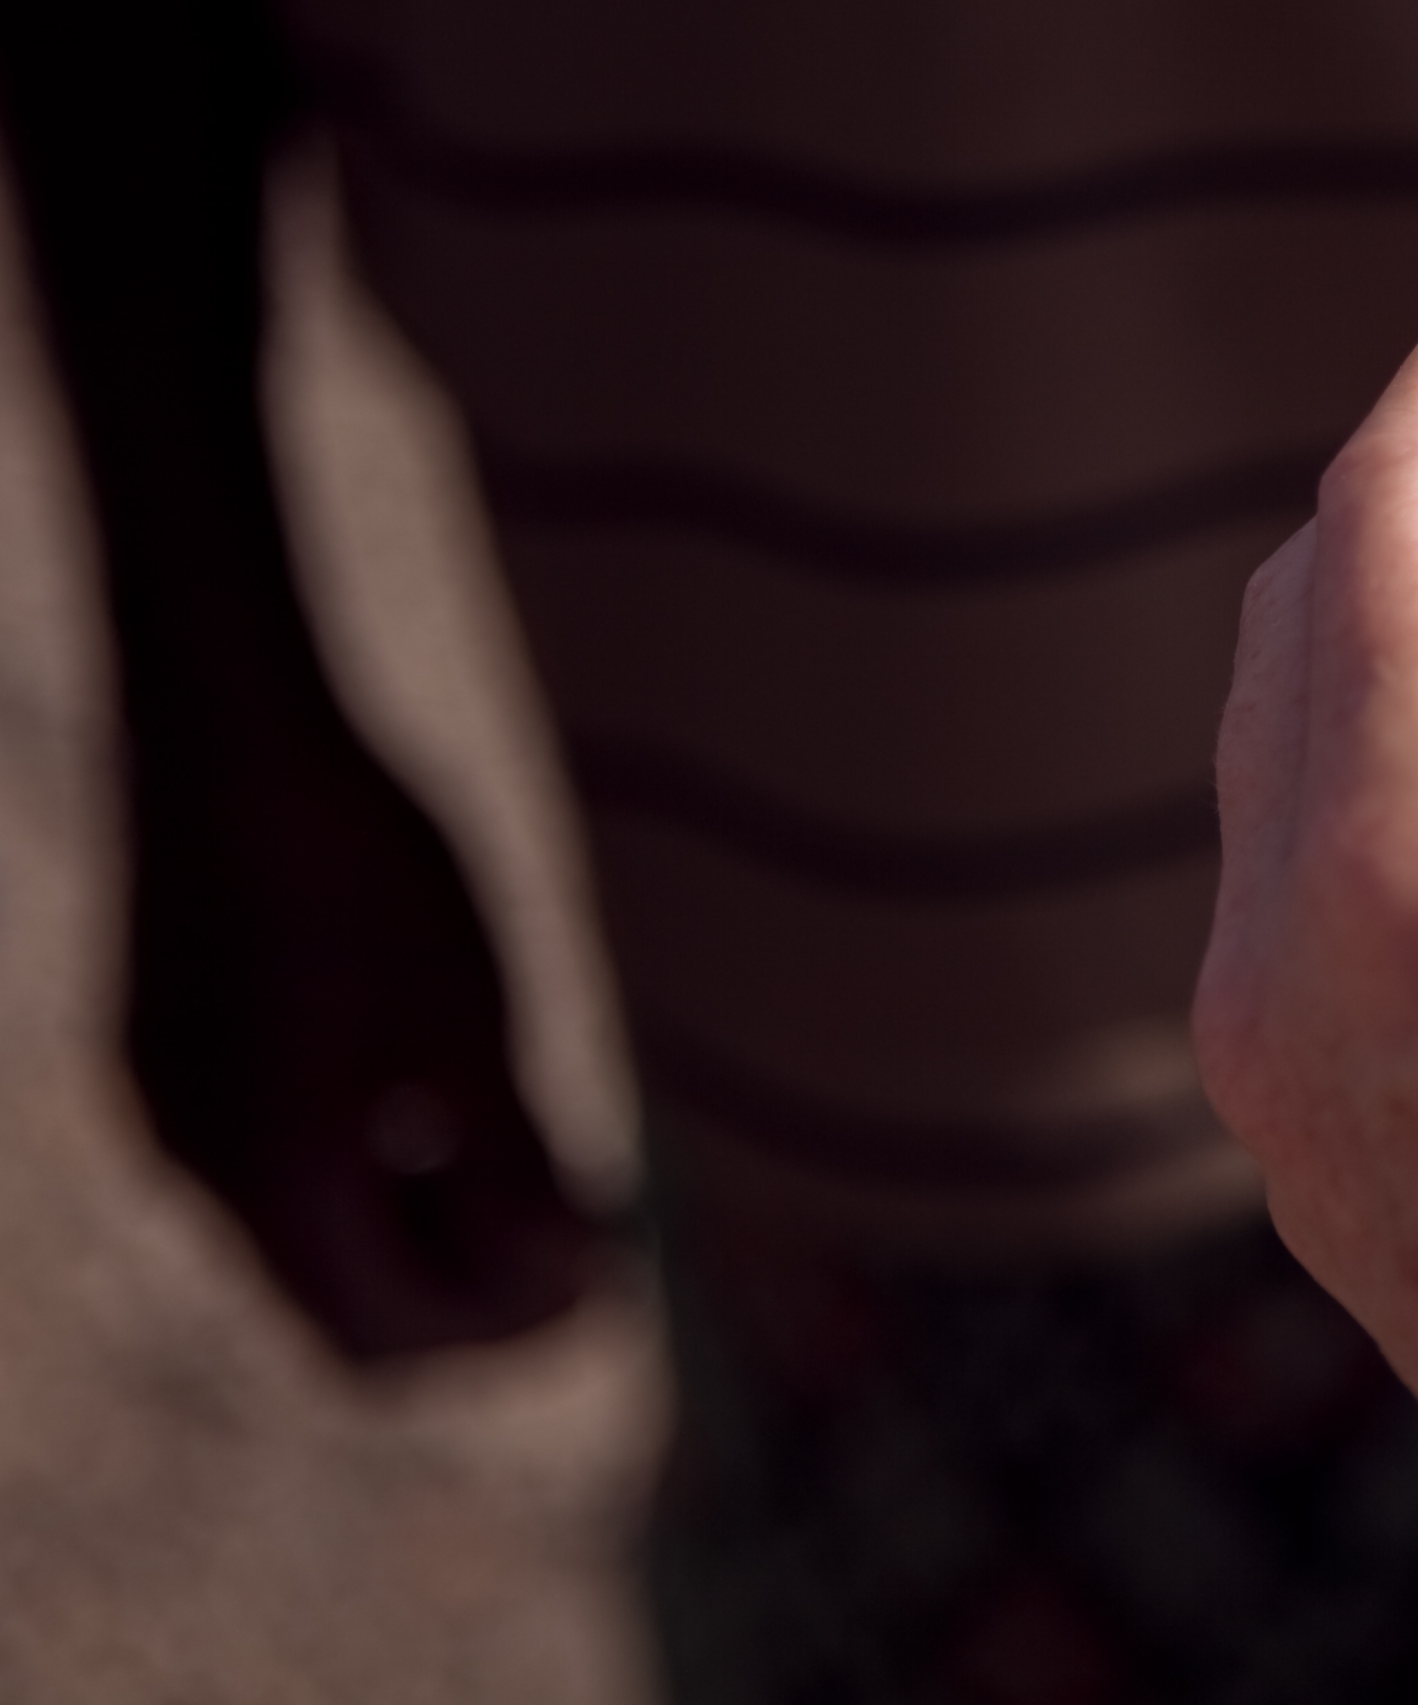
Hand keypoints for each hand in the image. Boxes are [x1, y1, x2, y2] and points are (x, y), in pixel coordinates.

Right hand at [119, 659, 600, 1363]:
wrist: (235, 737)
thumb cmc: (371, 875)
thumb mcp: (472, 1025)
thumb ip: (509, 1170)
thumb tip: (568, 1280)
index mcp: (275, 1180)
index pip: (387, 1335)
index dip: (505, 1326)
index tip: (604, 1279)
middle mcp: (197, 1175)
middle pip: (340, 1308)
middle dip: (467, 1297)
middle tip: (580, 1249)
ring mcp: (166, 1121)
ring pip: (303, 1242)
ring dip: (418, 1236)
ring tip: (526, 1172)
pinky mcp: (158, 1067)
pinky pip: (264, 1174)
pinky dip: (359, 1178)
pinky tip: (435, 1110)